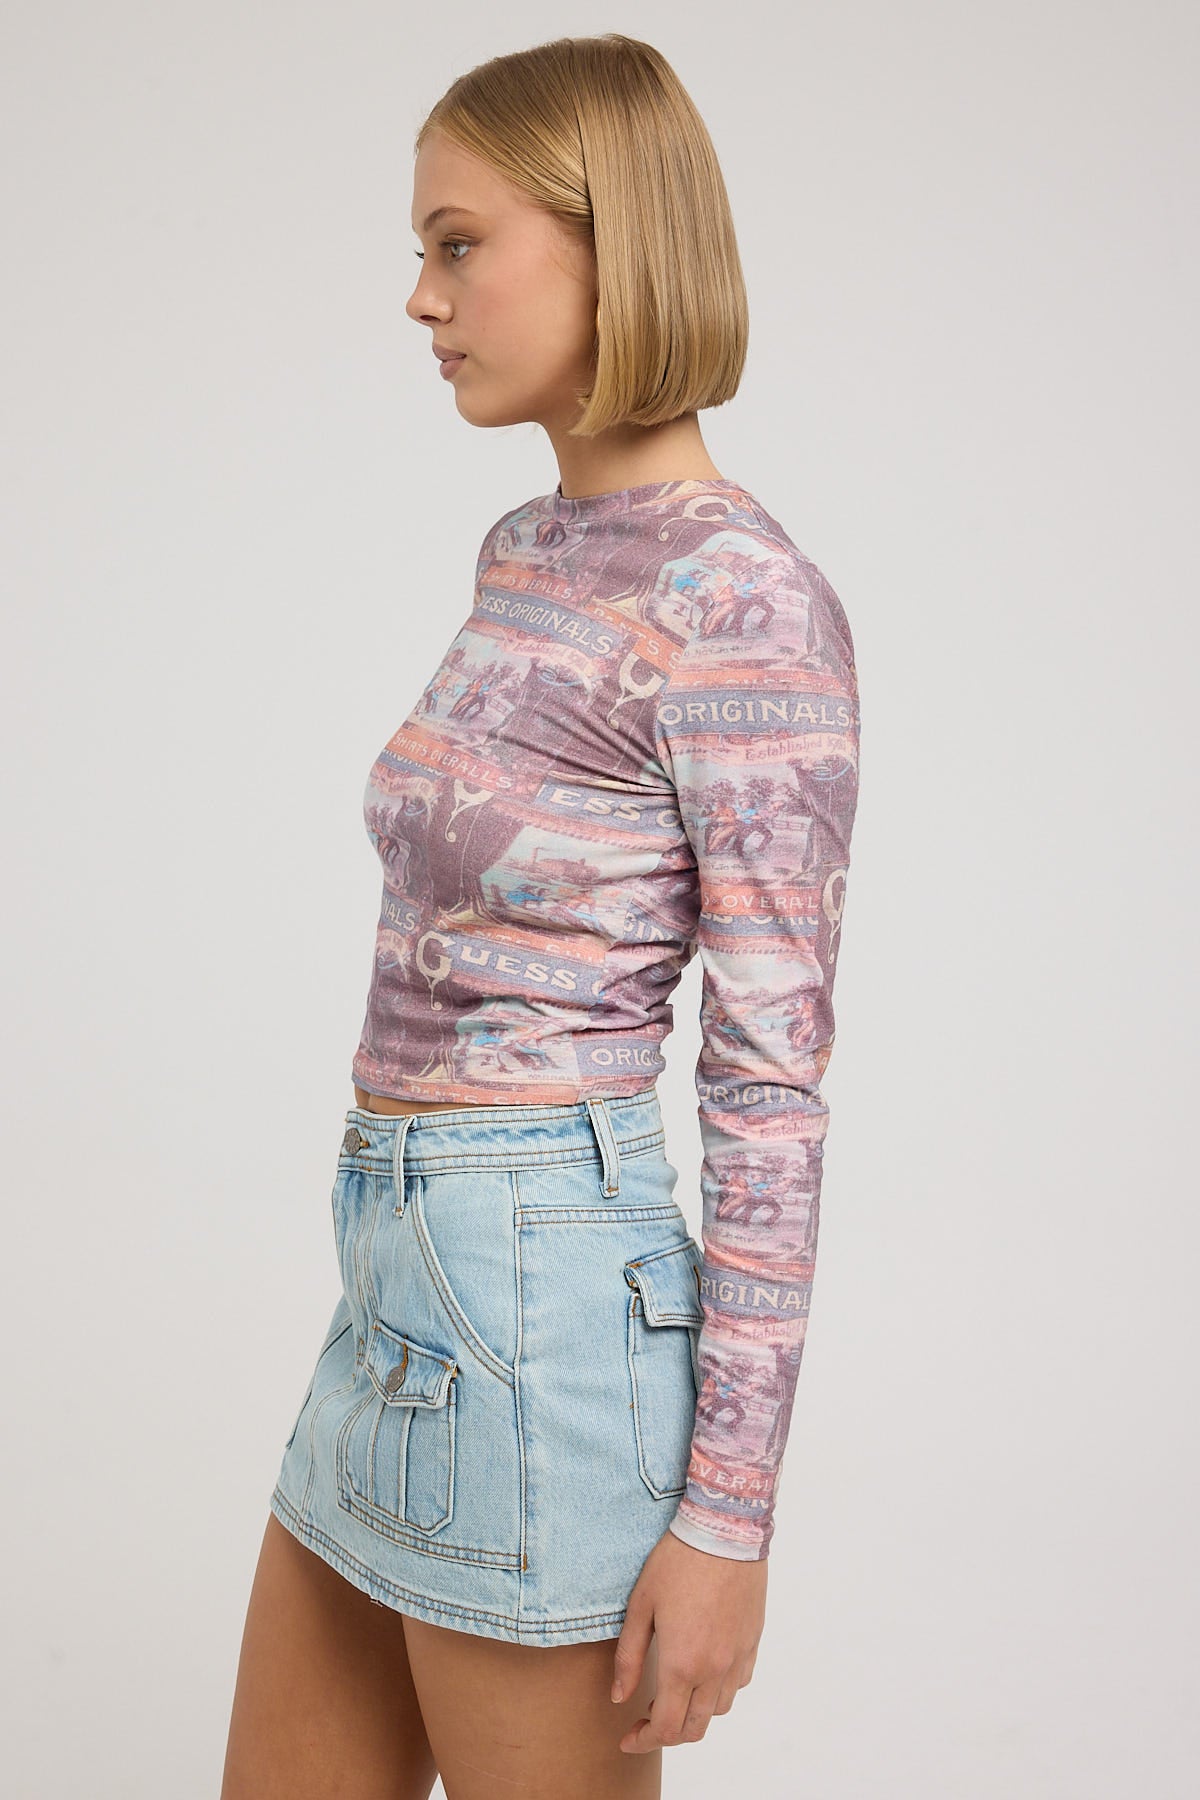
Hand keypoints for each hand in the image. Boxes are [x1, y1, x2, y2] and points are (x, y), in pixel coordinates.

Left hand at [610, 1528, 766, 1751]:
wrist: (723, 1529)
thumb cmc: (677, 1562)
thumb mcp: (640, 1606)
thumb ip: (629, 1658)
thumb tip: (618, 1697)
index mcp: (683, 1664)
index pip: (666, 1728)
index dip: (644, 1740)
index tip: (628, 1737)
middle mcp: (715, 1670)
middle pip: (694, 1729)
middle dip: (667, 1734)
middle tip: (645, 1720)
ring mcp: (738, 1657)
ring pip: (718, 1710)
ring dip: (693, 1713)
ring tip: (673, 1693)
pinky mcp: (753, 1641)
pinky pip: (738, 1683)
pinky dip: (719, 1692)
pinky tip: (703, 1672)